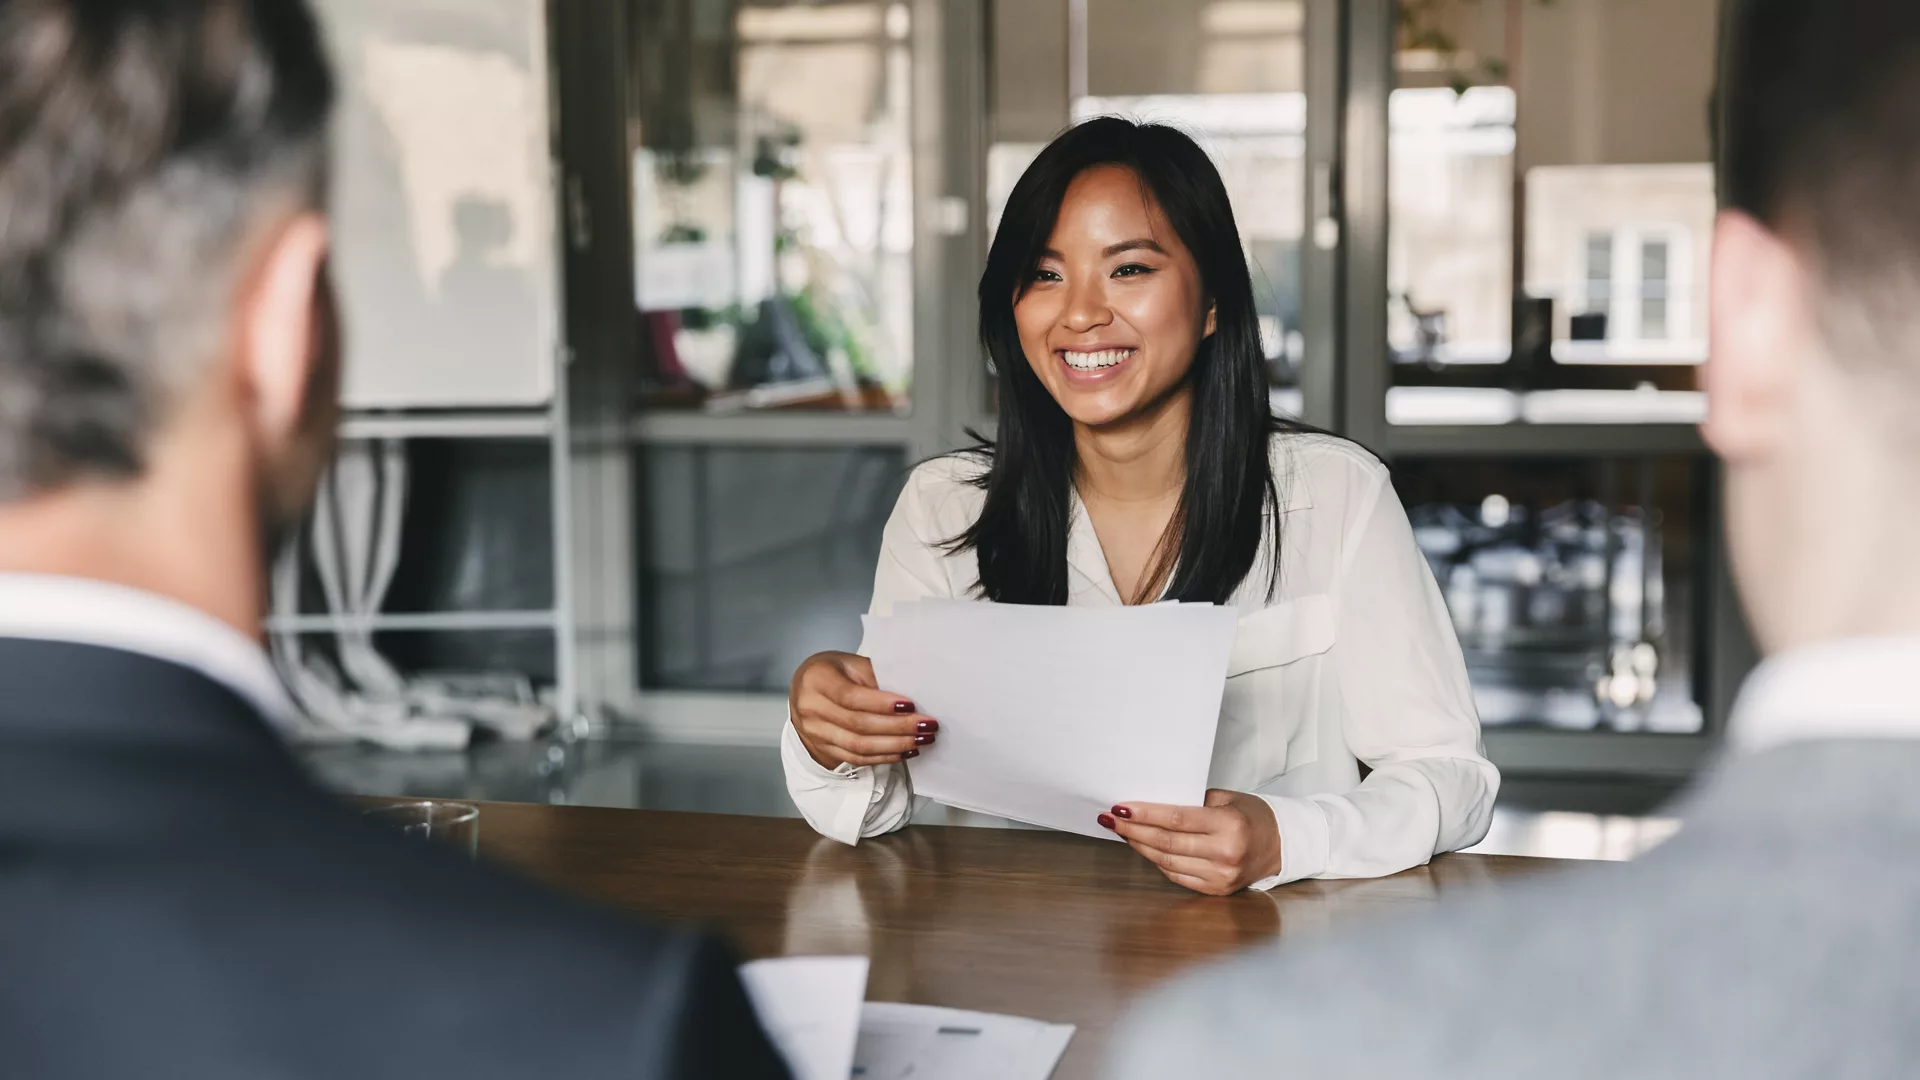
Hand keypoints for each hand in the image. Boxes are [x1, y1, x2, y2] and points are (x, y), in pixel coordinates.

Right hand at [789, 651, 938, 769]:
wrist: (806, 689)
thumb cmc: (834, 672)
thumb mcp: (851, 663)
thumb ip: (875, 676)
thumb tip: (912, 692)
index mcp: (817, 679)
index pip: (850, 696)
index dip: (881, 704)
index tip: (910, 706)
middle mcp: (811, 707)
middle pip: (858, 724)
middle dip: (898, 727)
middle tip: (927, 725)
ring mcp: (815, 732)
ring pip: (859, 746)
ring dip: (895, 745)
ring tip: (922, 739)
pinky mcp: (823, 749)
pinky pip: (857, 758)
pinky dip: (884, 756)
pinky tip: (905, 751)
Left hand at [1100, 790, 1281, 895]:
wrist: (1282, 845)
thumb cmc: (1252, 815)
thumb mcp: (1227, 798)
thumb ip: (1192, 802)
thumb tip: (1150, 805)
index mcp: (1229, 825)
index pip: (1177, 819)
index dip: (1145, 815)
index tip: (1120, 808)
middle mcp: (1225, 853)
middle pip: (1167, 842)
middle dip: (1134, 831)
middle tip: (1111, 820)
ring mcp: (1221, 876)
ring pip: (1168, 862)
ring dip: (1141, 847)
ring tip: (1123, 833)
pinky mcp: (1217, 891)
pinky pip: (1177, 876)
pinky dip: (1158, 862)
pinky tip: (1144, 849)